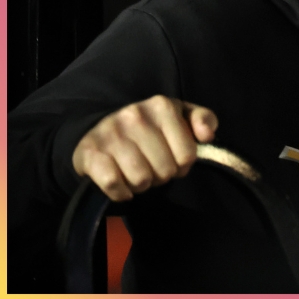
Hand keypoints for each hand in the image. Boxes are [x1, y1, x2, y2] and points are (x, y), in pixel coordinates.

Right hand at [71, 95, 218, 201]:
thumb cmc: (151, 128)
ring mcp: (111, 133)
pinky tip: (122, 185)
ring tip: (138, 174)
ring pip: (141, 179)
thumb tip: (207, 136)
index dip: (183, 165)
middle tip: (153, 168)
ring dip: (142, 185)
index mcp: (162, 105)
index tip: (174, 160)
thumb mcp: (181, 116)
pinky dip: (120, 192)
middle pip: (165, 170)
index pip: (188, 155)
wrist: (100, 130)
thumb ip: (203, 119)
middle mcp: (135, 115)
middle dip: (162, 175)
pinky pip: (113, 184)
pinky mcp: (90, 153)